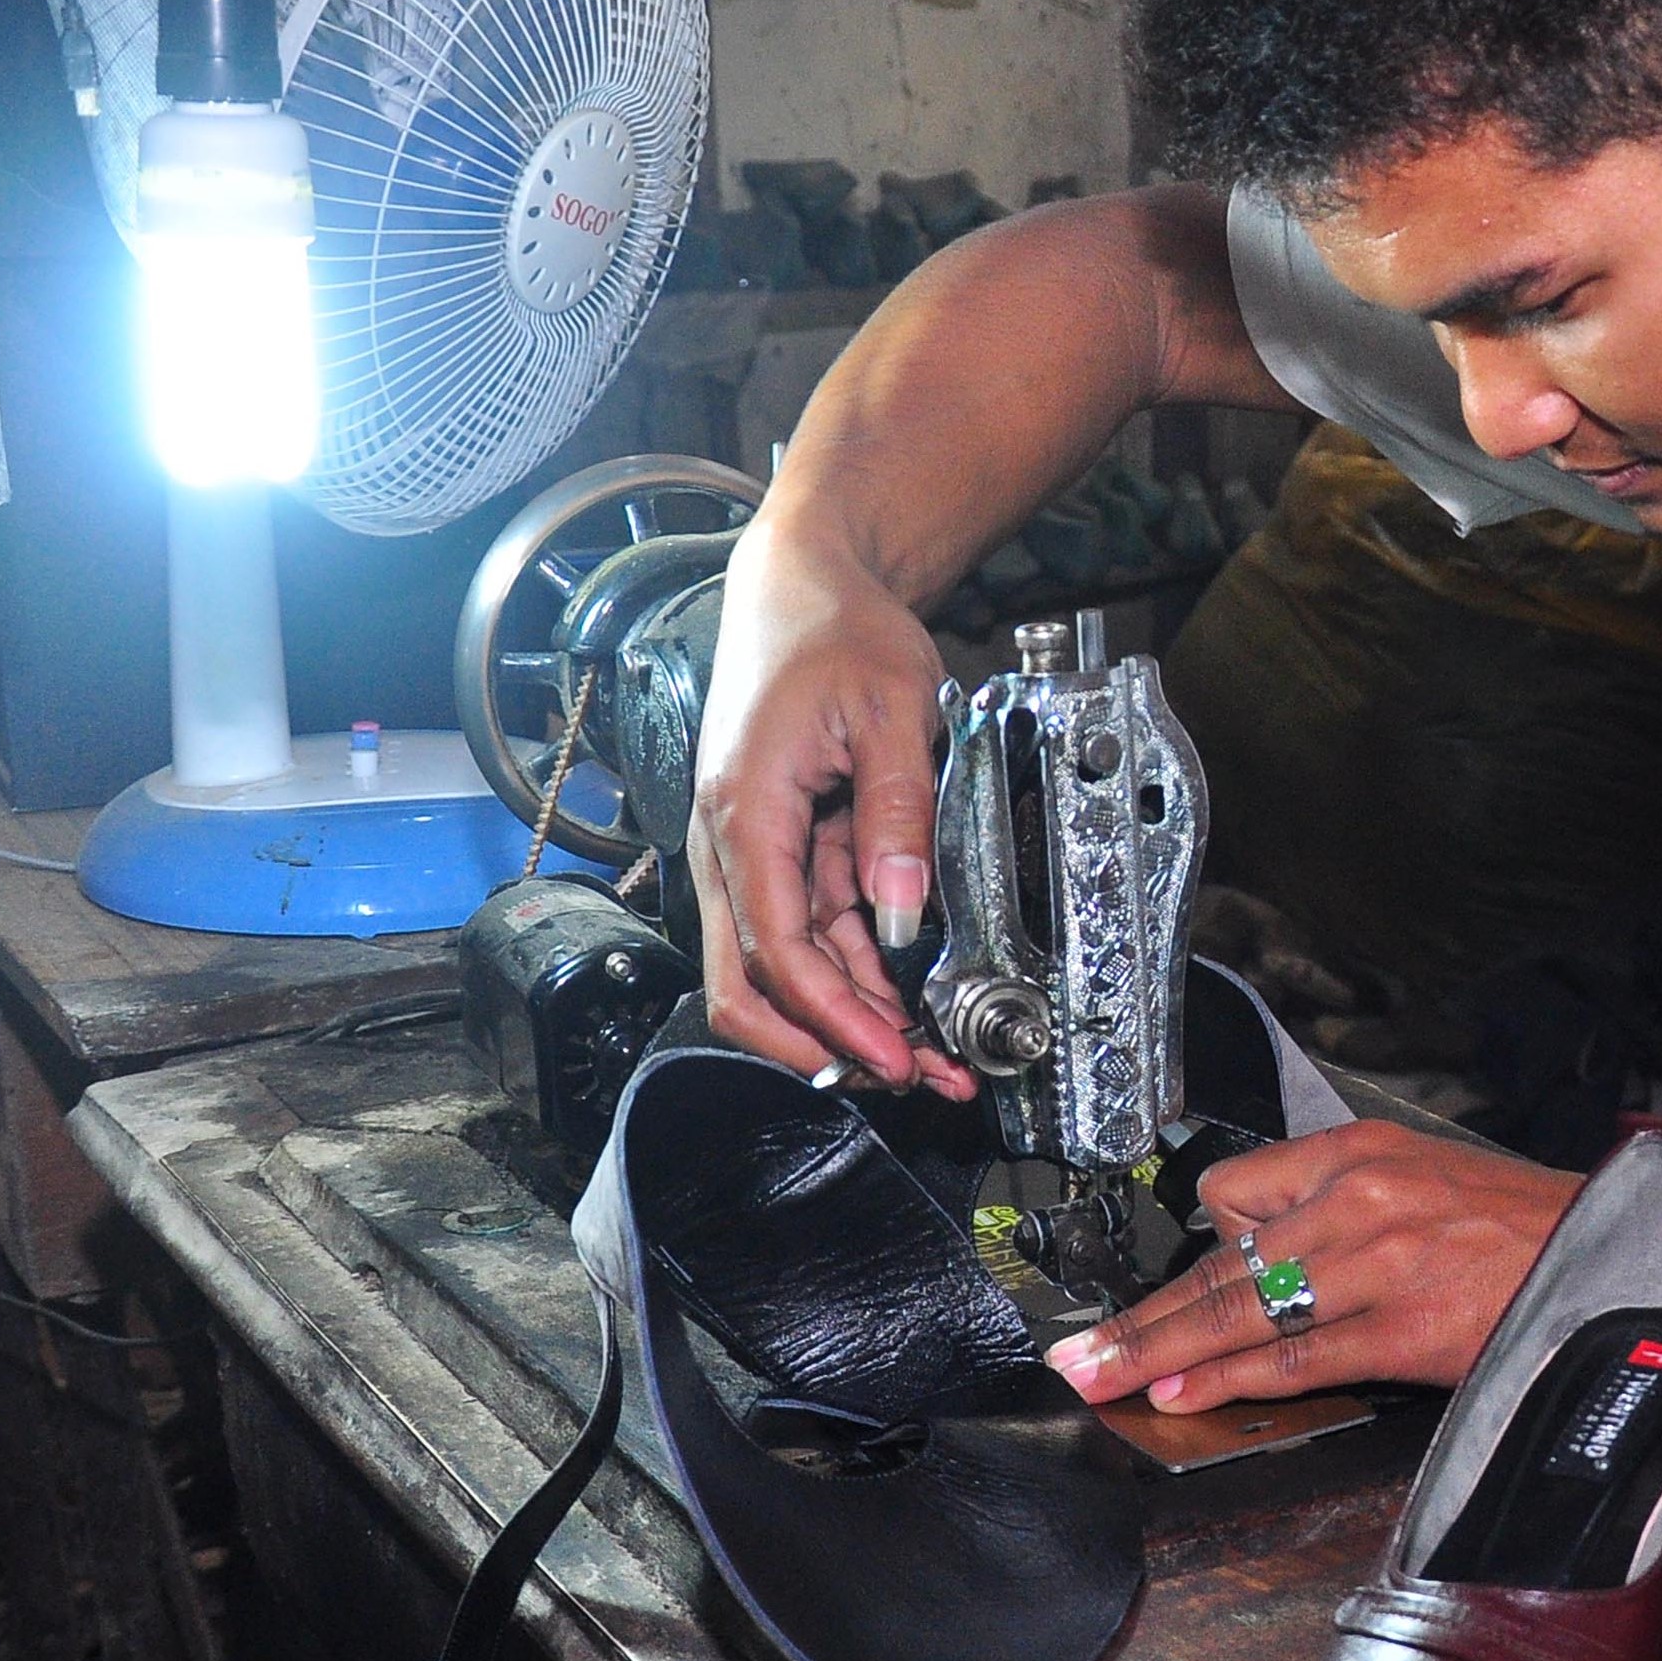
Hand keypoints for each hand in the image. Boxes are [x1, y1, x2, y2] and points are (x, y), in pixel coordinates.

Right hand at [686, 521, 972, 1095]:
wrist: (803, 584)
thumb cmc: (832, 631)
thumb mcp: (891, 710)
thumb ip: (898, 811)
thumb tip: (900, 905)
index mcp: (747, 811)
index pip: (773, 946)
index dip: (828, 1016)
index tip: (887, 1055)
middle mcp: (733, 842)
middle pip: (754, 981)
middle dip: (828, 1043)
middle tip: (909, 1075)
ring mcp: (754, 849)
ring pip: (786, 965)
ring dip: (850, 1015)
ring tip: (928, 1053)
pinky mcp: (783, 849)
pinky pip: (811, 928)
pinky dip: (856, 970)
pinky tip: (908, 997)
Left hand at [1043, 1124, 1582, 1412]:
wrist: (1624, 1254)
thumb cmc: (1527, 1229)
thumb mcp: (1430, 1180)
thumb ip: (1352, 1208)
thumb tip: (1276, 1258)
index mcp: (1365, 1154)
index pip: (1238, 1191)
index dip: (1201, 1251)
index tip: (1165, 1294)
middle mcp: (1363, 1199)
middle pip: (1222, 1263)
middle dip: (1142, 1315)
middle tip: (1081, 1351)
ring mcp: (1382, 1263)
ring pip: (1243, 1311)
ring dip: (1162, 1351)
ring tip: (1106, 1379)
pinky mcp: (1406, 1327)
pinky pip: (1295, 1357)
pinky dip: (1230, 1378)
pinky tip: (1185, 1393)